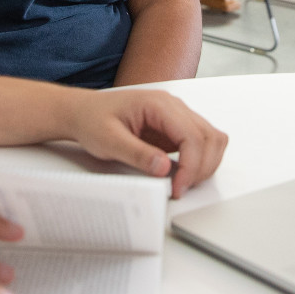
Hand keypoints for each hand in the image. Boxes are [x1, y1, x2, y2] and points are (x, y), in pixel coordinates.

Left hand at [63, 89, 228, 198]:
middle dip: (201, 168)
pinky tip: (183, 173)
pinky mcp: (176, 128)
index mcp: (158, 104)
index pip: (191, 135)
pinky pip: (201, 142)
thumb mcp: (108, 140)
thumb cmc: (92, 120)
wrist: (83, 112)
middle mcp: (173, 106)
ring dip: (205, 164)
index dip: (191, 166)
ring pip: (211, 138)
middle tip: (180, 189)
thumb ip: (136, 154)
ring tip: (183, 183)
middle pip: (208, 137)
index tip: (178, 187)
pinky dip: (200, 160)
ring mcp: (177, 116)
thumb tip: (164, 168)